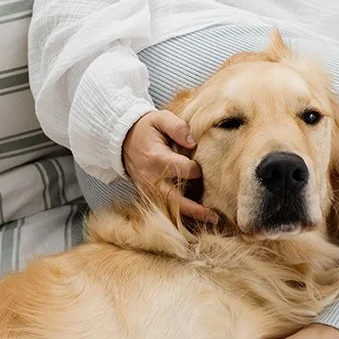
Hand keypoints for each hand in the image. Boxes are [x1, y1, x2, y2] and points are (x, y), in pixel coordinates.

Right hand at [121, 110, 217, 224]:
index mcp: (157, 158)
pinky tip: (196, 217)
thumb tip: (193, 142)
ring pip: (170, 208)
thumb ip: (178, 127)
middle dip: (196, 209)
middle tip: (215, 217)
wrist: (123, 139)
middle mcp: (152, 178)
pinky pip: (164, 208)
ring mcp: (148, 189)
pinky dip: (179, 214)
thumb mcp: (160, 118)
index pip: (185, 170)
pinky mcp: (148, 194)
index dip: (198, 169)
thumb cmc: (146, 128)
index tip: (203, 166)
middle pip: (176, 199)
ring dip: (190, 215)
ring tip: (211, 220)